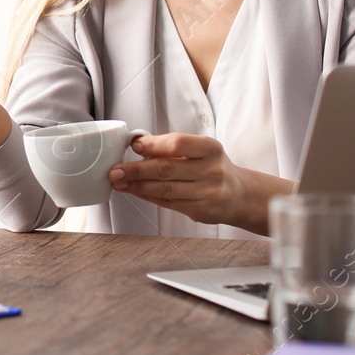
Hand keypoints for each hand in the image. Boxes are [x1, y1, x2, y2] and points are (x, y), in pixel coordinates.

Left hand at [109, 133, 260, 229]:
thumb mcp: (201, 150)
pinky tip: (135, 191)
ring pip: (165, 189)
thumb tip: (138, 144)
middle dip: (136, 170)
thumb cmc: (213, 167)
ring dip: (137, 186)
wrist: (239, 195)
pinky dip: (148, 196)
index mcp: (210, 148)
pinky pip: (169, 203)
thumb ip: (173, 146)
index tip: (134, 146)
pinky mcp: (201, 211)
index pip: (178, 143)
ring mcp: (207, 193)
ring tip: (119, 183)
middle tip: (115, 171)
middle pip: (167, 169)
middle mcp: (211, 170)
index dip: (154, 145)